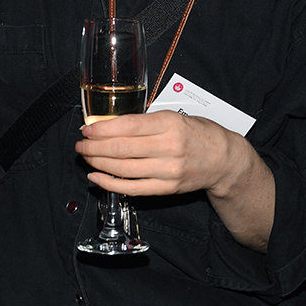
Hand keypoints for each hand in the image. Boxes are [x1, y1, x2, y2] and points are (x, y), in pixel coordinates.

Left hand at [78, 111, 275, 250]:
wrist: (224, 161)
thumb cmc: (200, 134)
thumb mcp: (175, 117)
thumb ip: (146, 121)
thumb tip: (110, 124)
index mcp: (170, 124)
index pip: (128, 126)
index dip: (103, 128)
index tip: (87, 128)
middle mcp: (168, 147)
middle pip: (121, 148)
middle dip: (95, 146)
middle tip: (81, 143)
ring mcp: (167, 171)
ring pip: (123, 169)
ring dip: (98, 163)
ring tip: (86, 156)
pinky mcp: (166, 188)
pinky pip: (132, 188)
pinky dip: (110, 184)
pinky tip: (97, 177)